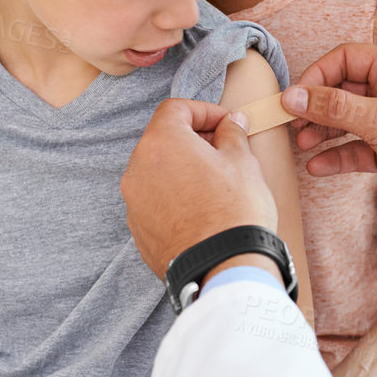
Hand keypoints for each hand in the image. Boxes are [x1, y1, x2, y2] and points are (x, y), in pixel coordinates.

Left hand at [122, 99, 278, 277]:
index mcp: (160, 142)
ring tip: (214, 183)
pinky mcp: (138, 229)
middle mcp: (137, 168)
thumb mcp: (242, 162)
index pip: (176, 109)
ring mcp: (133, 201)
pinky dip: (174, 196)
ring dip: (182, 168)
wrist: (223, 266)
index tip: (226, 123)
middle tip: (225, 151)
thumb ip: (232, 134)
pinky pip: (155, 200)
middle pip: (163, 140)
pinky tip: (201, 209)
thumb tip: (231, 122)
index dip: (204, 110)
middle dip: (193, 140)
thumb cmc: (234, 210)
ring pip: (157, 171)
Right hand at [281, 44, 376, 256]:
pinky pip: (357, 149)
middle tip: (290, 125)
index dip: (316, 76)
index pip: (346, 59)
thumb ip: (334, 108)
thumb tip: (294, 97)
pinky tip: (317, 167)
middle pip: (343, 91)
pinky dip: (338, 156)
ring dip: (323, 132)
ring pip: (348, 121)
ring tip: (301, 145)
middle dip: (316, 108)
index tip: (294, 98)